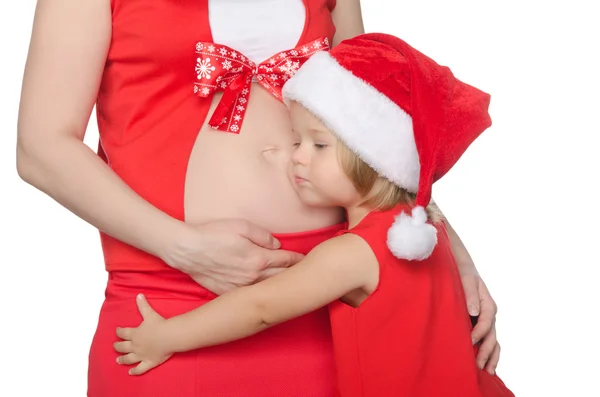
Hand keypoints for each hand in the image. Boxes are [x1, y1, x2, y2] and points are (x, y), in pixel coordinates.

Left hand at [114, 294, 172, 375]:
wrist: (169, 336)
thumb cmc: (160, 325)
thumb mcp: (150, 313)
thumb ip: (143, 305)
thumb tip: (138, 295)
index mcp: (135, 333)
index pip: (123, 333)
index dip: (119, 332)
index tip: (117, 331)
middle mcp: (135, 345)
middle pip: (123, 346)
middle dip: (118, 346)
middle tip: (115, 346)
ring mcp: (141, 355)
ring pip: (128, 358)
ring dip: (122, 359)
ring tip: (118, 360)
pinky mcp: (149, 362)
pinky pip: (140, 369)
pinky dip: (135, 371)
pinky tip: (130, 372)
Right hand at [161, 219, 304, 294]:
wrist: (186, 250)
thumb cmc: (213, 234)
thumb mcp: (242, 226)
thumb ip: (264, 236)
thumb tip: (277, 245)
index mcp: (258, 259)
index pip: (287, 261)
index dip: (299, 260)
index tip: (308, 261)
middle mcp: (252, 277)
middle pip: (281, 277)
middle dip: (295, 275)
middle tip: (308, 274)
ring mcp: (240, 287)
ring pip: (267, 289)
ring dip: (279, 286)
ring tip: (291, 285)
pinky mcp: (228, 292)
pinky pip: (249, 294)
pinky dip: (260, 293)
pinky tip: (266, 292)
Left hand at [460, 271, 499, 374]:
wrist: (463, 269)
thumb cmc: (463, 273)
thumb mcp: (466, 280)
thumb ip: (470, 295)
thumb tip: (474, 312)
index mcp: (488, 304)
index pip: (485, 322)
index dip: (479, 333)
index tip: (470, 341)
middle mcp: (489, 314)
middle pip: (491, 336)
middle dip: (486, 352)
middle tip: (479, 366)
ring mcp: (487, 320)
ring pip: (493, 341)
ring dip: (490, 356)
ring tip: (487, 371)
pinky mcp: (481, 324)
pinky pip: (488, 340)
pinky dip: (488, 352)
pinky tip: (485, 365)